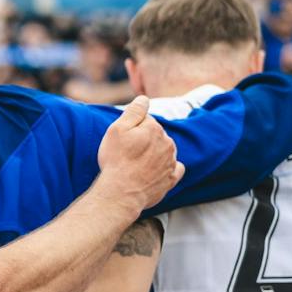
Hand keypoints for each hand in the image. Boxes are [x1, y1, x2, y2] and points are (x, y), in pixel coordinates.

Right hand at [96, 97, 182, 212]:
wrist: (121, 192)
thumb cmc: (116, 160)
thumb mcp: (117, 129)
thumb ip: (134, 111)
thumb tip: (144, 99)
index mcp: (155, 128)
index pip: (145, 120)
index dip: (131, 128)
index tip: (123, 139)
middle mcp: (168, 143)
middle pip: (156, 135)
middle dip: (144, 140)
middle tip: (126, 153)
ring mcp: (171, 162)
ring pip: (164, 151)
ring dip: (154, 153)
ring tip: (136, 164)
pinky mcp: (171, 179)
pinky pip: (174, 168)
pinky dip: (167, 168)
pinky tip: (155, 171)